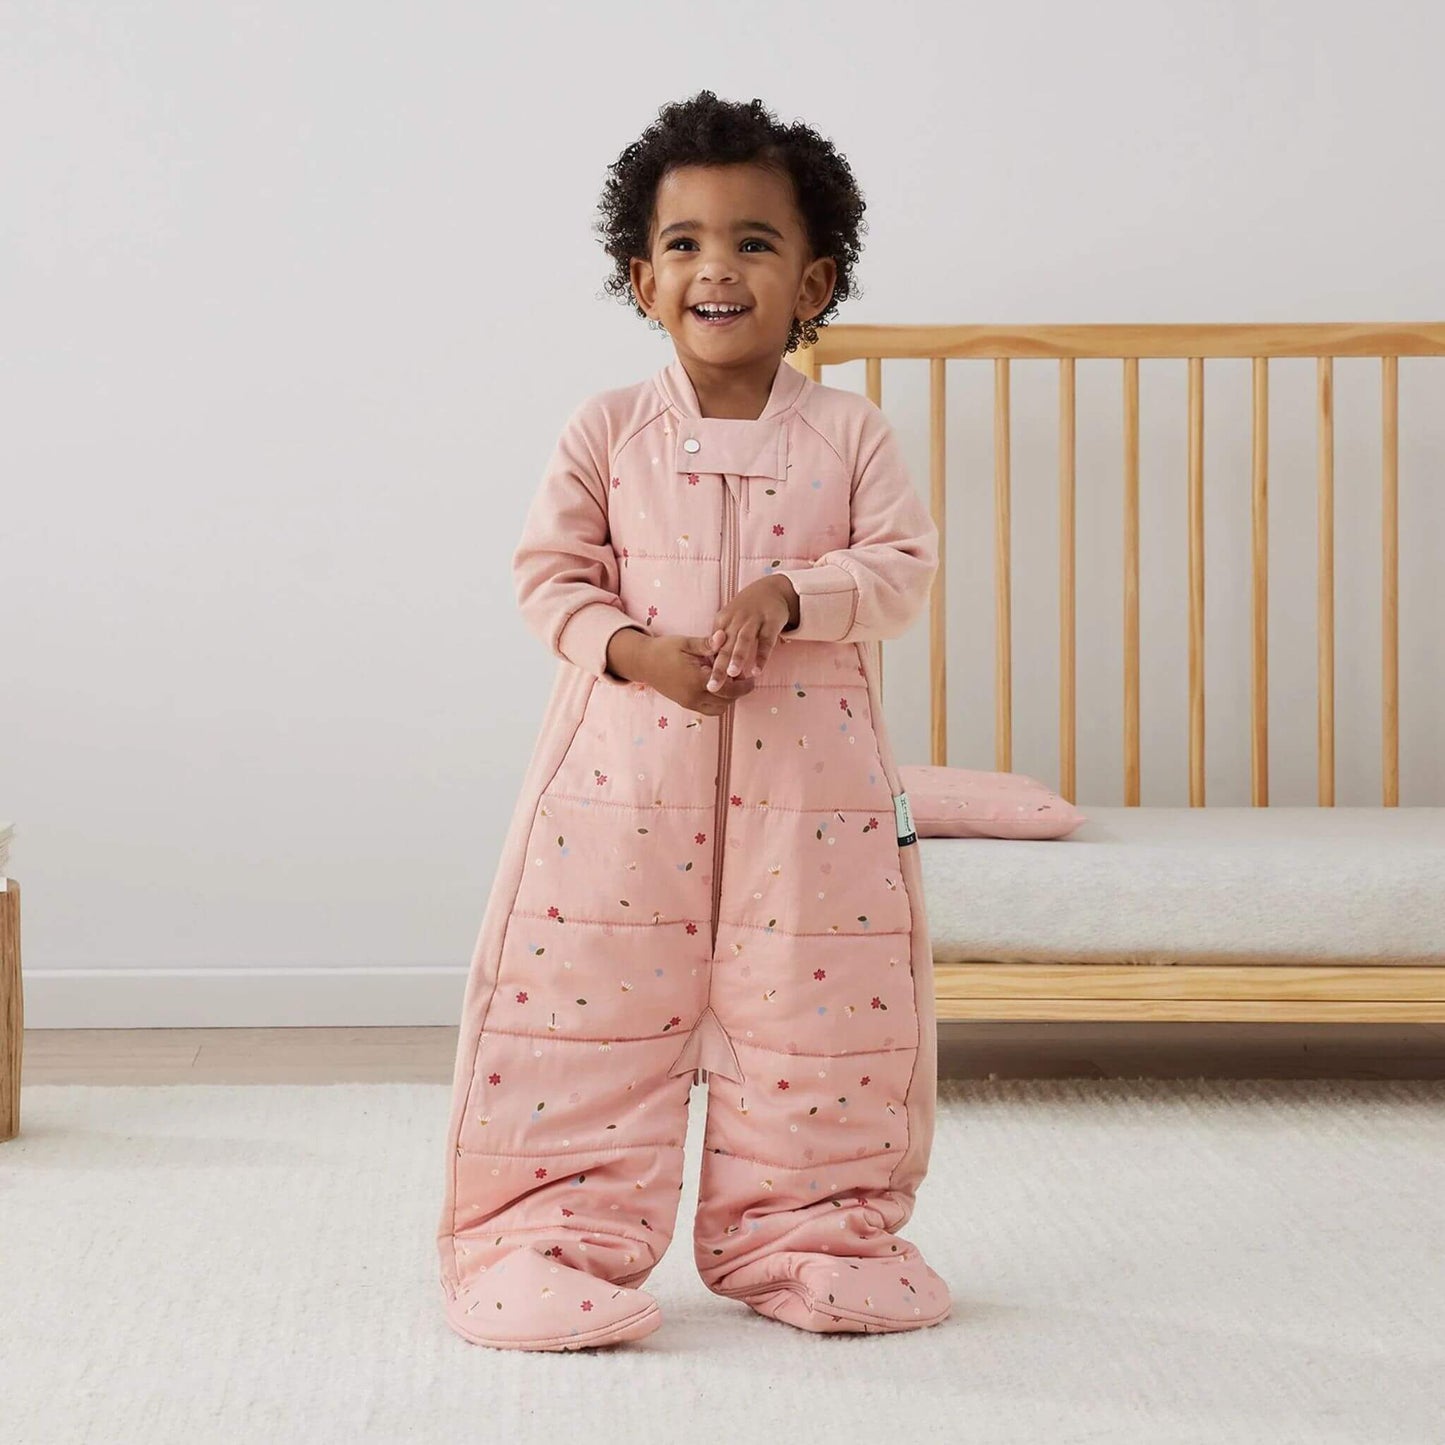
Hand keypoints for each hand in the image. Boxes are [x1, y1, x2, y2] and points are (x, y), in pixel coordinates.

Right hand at [639, 634, 757, 716]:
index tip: (750, 676)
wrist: (643, 662)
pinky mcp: (685, 704)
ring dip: (728, 699)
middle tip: (742, 677)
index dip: (743, 684)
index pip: (729, 689)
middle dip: (738, 691)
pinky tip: (718, 687)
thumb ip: (707, 644)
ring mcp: (689, 703)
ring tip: (730, 682)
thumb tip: (724, 636)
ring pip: (719, 709)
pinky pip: (708, 710)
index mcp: (696, 680)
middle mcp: (693, 696)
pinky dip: (718, 703)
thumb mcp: (686, 642)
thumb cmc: (664, 649)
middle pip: (727, 701)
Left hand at [705, 575, 797, 692]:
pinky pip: (766, 641)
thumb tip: (710, 667)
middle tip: (712, 686)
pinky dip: (762, 656)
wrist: (771, 589)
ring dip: (737, 657)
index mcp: (723, 621)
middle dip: (718, 667)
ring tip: (732, 675)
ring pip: (744, 641)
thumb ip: (721, 640)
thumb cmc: (747, 610)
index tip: (703, 682)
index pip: (713, 646)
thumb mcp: (730, 620)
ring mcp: (753, 620)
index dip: (708, 664)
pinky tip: (757, 671)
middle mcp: (736, 620)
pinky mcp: (771, 622)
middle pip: (725, 646)